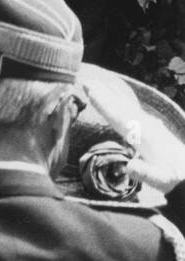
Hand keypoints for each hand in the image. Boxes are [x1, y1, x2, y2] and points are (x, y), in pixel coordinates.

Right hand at [82, 75, 184, 193]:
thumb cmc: (172, 178)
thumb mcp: (159, 180)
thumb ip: (145, 173)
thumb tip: (130, 167)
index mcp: (144, 137)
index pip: (119, 118)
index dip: (104, 106)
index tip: (91, 92)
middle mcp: (147, 126)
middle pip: (121, 107)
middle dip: (104, 95)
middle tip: (86, 81)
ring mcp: (150, 125)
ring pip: (127, 106)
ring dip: (111, 95)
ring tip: (98, 83)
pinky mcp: (152, 128)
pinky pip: (133, 109)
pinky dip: (123, 101)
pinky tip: (118, 97)